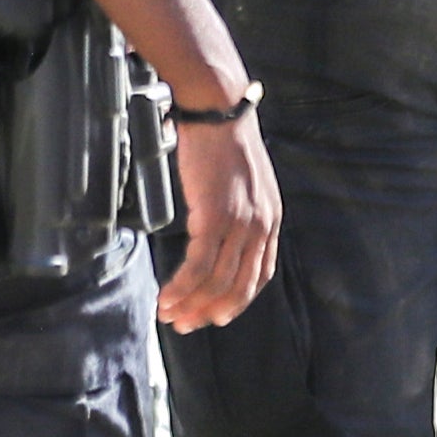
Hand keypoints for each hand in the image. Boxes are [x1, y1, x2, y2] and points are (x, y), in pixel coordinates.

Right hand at [155, 111, 280, 333]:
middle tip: (186, 325)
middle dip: (209, 311)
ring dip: (190, 304)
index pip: (258, 275)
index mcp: (270, 219)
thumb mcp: (241, 181)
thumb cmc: (221, 140)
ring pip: (217, 281)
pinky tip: (166, 296)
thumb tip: (215, 228)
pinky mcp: (216, 218)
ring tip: (168, 314)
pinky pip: (199, 266)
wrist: (218, 112)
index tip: (214, 315)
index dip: (235, 300)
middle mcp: (261, 227)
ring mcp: (241, 224)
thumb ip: (237, 208)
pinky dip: (181, 287)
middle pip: (238, 286)